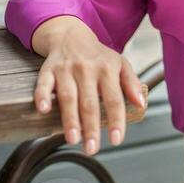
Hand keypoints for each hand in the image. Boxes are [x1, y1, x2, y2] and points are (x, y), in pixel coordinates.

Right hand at [32, 27, 147, 154]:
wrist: (71, 35)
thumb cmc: (98, 56)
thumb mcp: (120, 64)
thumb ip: (132, 84)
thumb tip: (140, 103)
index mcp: (107, 69)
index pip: (114, 99)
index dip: (116, 120)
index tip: (116, 139)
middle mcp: (87, 69)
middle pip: (90, 102)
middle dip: (91, 127)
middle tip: (92, 147)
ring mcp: (66, 69)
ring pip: (68, 96)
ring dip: (70, 119)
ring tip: (73, 138)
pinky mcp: (48, 69)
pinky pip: (44, 83)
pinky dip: (42, 96)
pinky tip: (43, 109)